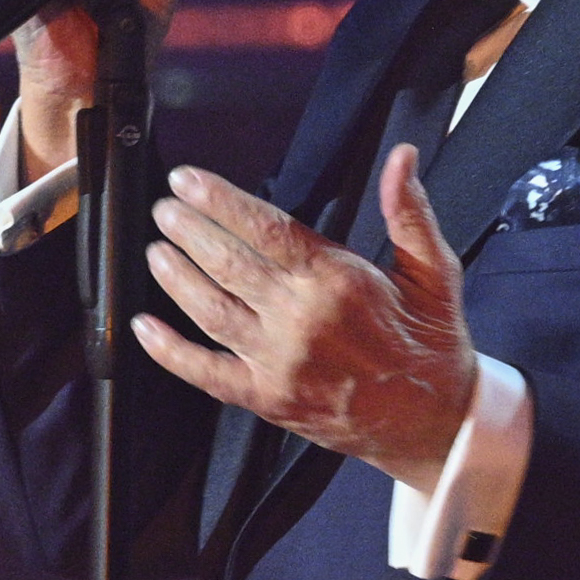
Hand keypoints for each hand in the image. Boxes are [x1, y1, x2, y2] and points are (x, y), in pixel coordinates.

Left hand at [131, 146, 477, 489]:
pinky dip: (170, 351)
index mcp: (338, 281)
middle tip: (165, 208)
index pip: (265, 228)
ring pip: (210, 311)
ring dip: (176, 278)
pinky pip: (206, 373)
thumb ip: (409, 212)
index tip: (187, 180)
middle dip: (188, 230)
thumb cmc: (433, 343)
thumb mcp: (435, 270)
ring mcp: (279, 362)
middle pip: (228, 264)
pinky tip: (144, 328)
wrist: (434, 422)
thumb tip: (402, 157)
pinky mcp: (267, 399)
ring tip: (155, 249)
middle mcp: (301, 320)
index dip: (219, 200)